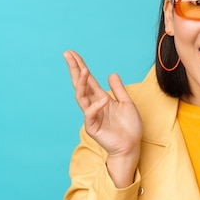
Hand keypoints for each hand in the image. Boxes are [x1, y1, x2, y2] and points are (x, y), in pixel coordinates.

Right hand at [64, 50, 142, 186]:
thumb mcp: (126, 103)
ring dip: (82, 84)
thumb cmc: (129, 127)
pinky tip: (103, 99)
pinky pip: (90, 115)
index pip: (88, 80)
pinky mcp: (93, 127)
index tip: (72, 54)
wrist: (131, 146)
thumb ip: (118, 89)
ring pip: (81, 97)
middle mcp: (93, 105)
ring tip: (84, 70)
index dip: (81, 66)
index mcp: (100, 98)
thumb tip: (111, 74)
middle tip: (68, 55)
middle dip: (75, 70)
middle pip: (80, 85)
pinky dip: (96, 106)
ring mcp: (92, 116)